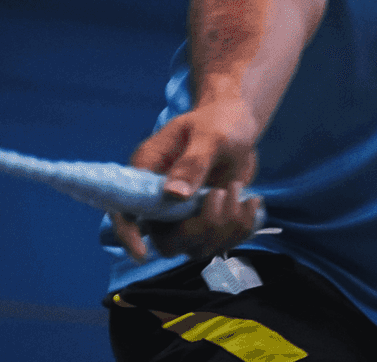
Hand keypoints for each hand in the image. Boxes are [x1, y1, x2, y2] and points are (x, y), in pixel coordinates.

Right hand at [113, 99, 265, 262]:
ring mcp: (184, 216)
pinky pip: (222, 243)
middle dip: (200, 228)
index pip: (125, 212)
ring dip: (226, 226)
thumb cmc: (219, 122)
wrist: (237, 126)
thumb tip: (173, 195)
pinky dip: (241, 227)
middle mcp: (160, 200)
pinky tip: (251, 201)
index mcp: (147, 171)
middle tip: (221, 193)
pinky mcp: (206, 223)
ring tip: (237, 188)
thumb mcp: (210, 135)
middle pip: (167, 240)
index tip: (143, 254)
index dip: (129, 236)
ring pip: (197, 247)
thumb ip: (194, 163)